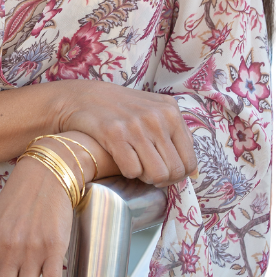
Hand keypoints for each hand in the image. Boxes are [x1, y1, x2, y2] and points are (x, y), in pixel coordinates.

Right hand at [57, 80, 195, 186]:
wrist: (83, 97)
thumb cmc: (121, 108)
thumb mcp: (154, 110)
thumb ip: (175, 134)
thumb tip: (193, 170)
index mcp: (171, 111)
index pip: (190, 161)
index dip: (178, 175)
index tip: (163, 171)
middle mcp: (157, 117)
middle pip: (174, 171)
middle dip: (161, 179)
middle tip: (146, 171)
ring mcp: (136, 125)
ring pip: (156, 175)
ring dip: (145, 177)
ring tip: (135, 165)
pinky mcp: (114, 133)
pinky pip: (133, 171)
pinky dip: (127, 171)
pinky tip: (120, 158)